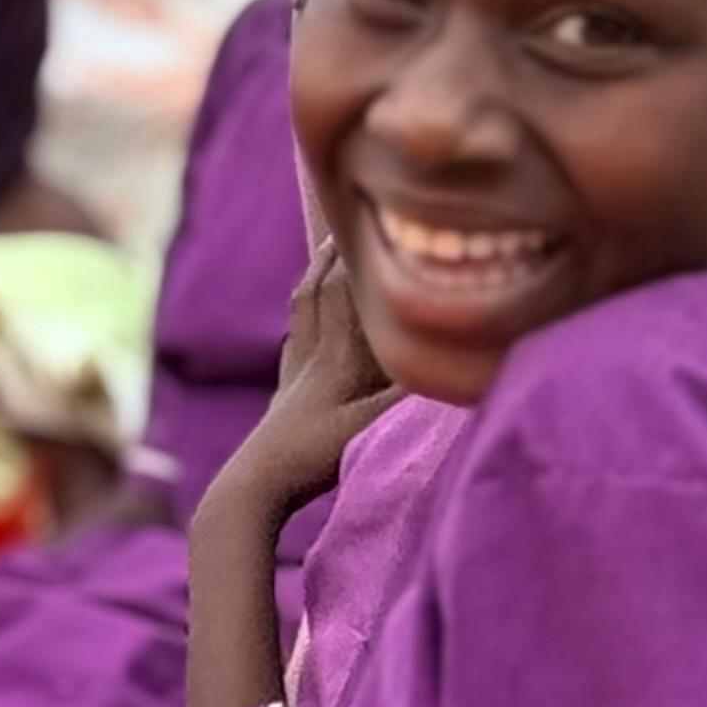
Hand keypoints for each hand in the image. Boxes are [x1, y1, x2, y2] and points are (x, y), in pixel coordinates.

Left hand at [240, 242, 396, 511]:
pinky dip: (301, 326)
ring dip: (313, 281)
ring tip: (324, 260)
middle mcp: (309, 357)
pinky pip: (292, 347)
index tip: (367, 216)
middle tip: (345, 222)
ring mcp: (291, 378)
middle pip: (315, 290)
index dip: (354, 252)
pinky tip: (304, 332)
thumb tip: (455, 358)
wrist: (250, 490)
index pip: (342, 289)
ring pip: (300, 315)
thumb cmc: (312, 458)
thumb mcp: (373, 427)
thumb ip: (413, 393)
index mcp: (334, 357)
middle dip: (332, 255)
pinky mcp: (282, 401)